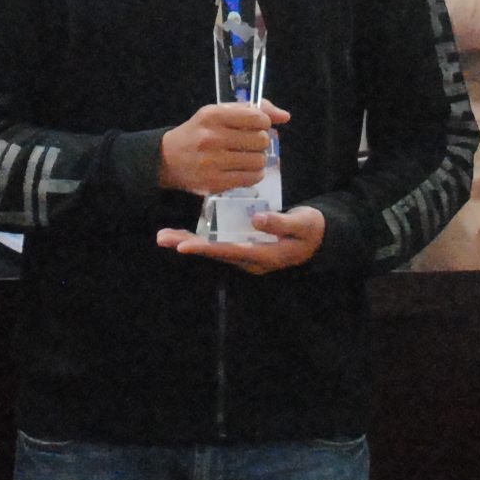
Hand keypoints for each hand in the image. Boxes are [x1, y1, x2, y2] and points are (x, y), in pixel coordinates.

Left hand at [157, 204, 324, 272]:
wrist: (317, 237)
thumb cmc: (311, 229)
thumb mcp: (302, 223)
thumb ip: (280, 222)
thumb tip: (256, 219)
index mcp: (264, 255)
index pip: (229, 251)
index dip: (206, 248)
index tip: (184, 246)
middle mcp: (250, 259)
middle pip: (214, 253)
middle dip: (188, 245)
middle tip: (163, 238)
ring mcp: (245, 255)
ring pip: (212, 250)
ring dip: (189, 242)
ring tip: (164, 237)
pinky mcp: (243, 247)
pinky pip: (217, 244)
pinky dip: (200, 239)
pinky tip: (184, 235)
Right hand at [160, 99, 288, 195]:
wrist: (167, 159)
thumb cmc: (198, 132)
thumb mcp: (218, 114)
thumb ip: (251, 110)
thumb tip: (285, 116)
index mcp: (213, 115)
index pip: (256, 117)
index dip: (264, 122)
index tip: (257, 126)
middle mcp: (212, 137)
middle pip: (261, 140)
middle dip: (261, 142)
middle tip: (251, 144)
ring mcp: (213, 162)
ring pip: (258, 161)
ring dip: (258, 159)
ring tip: (248, 157)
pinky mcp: (215, 183)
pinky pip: (251, 178)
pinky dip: (254, 174)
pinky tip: (245, 169)